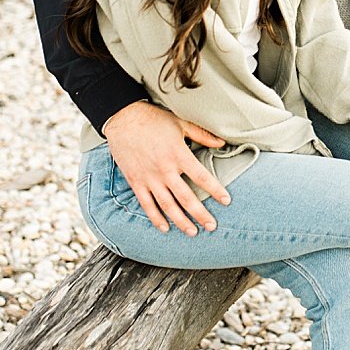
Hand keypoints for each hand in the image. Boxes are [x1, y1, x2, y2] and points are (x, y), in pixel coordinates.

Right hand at [103, 101, 227, 235]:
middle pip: (186, 197)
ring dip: (181, 221)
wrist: (123, 118)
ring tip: (192, 232)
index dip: (215, 190)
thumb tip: (222, 143)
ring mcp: (149, 178)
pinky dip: (155, 218)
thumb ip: (202, 135)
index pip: (202, 177)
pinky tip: (165, 228)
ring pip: (168, 205)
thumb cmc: (153, 119)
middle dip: (201, 214)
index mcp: (179, 155)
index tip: (226, 201)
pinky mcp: (136, 181)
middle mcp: (165, 170)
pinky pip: (147, 204)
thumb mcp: (180, 123)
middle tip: (212, 226)